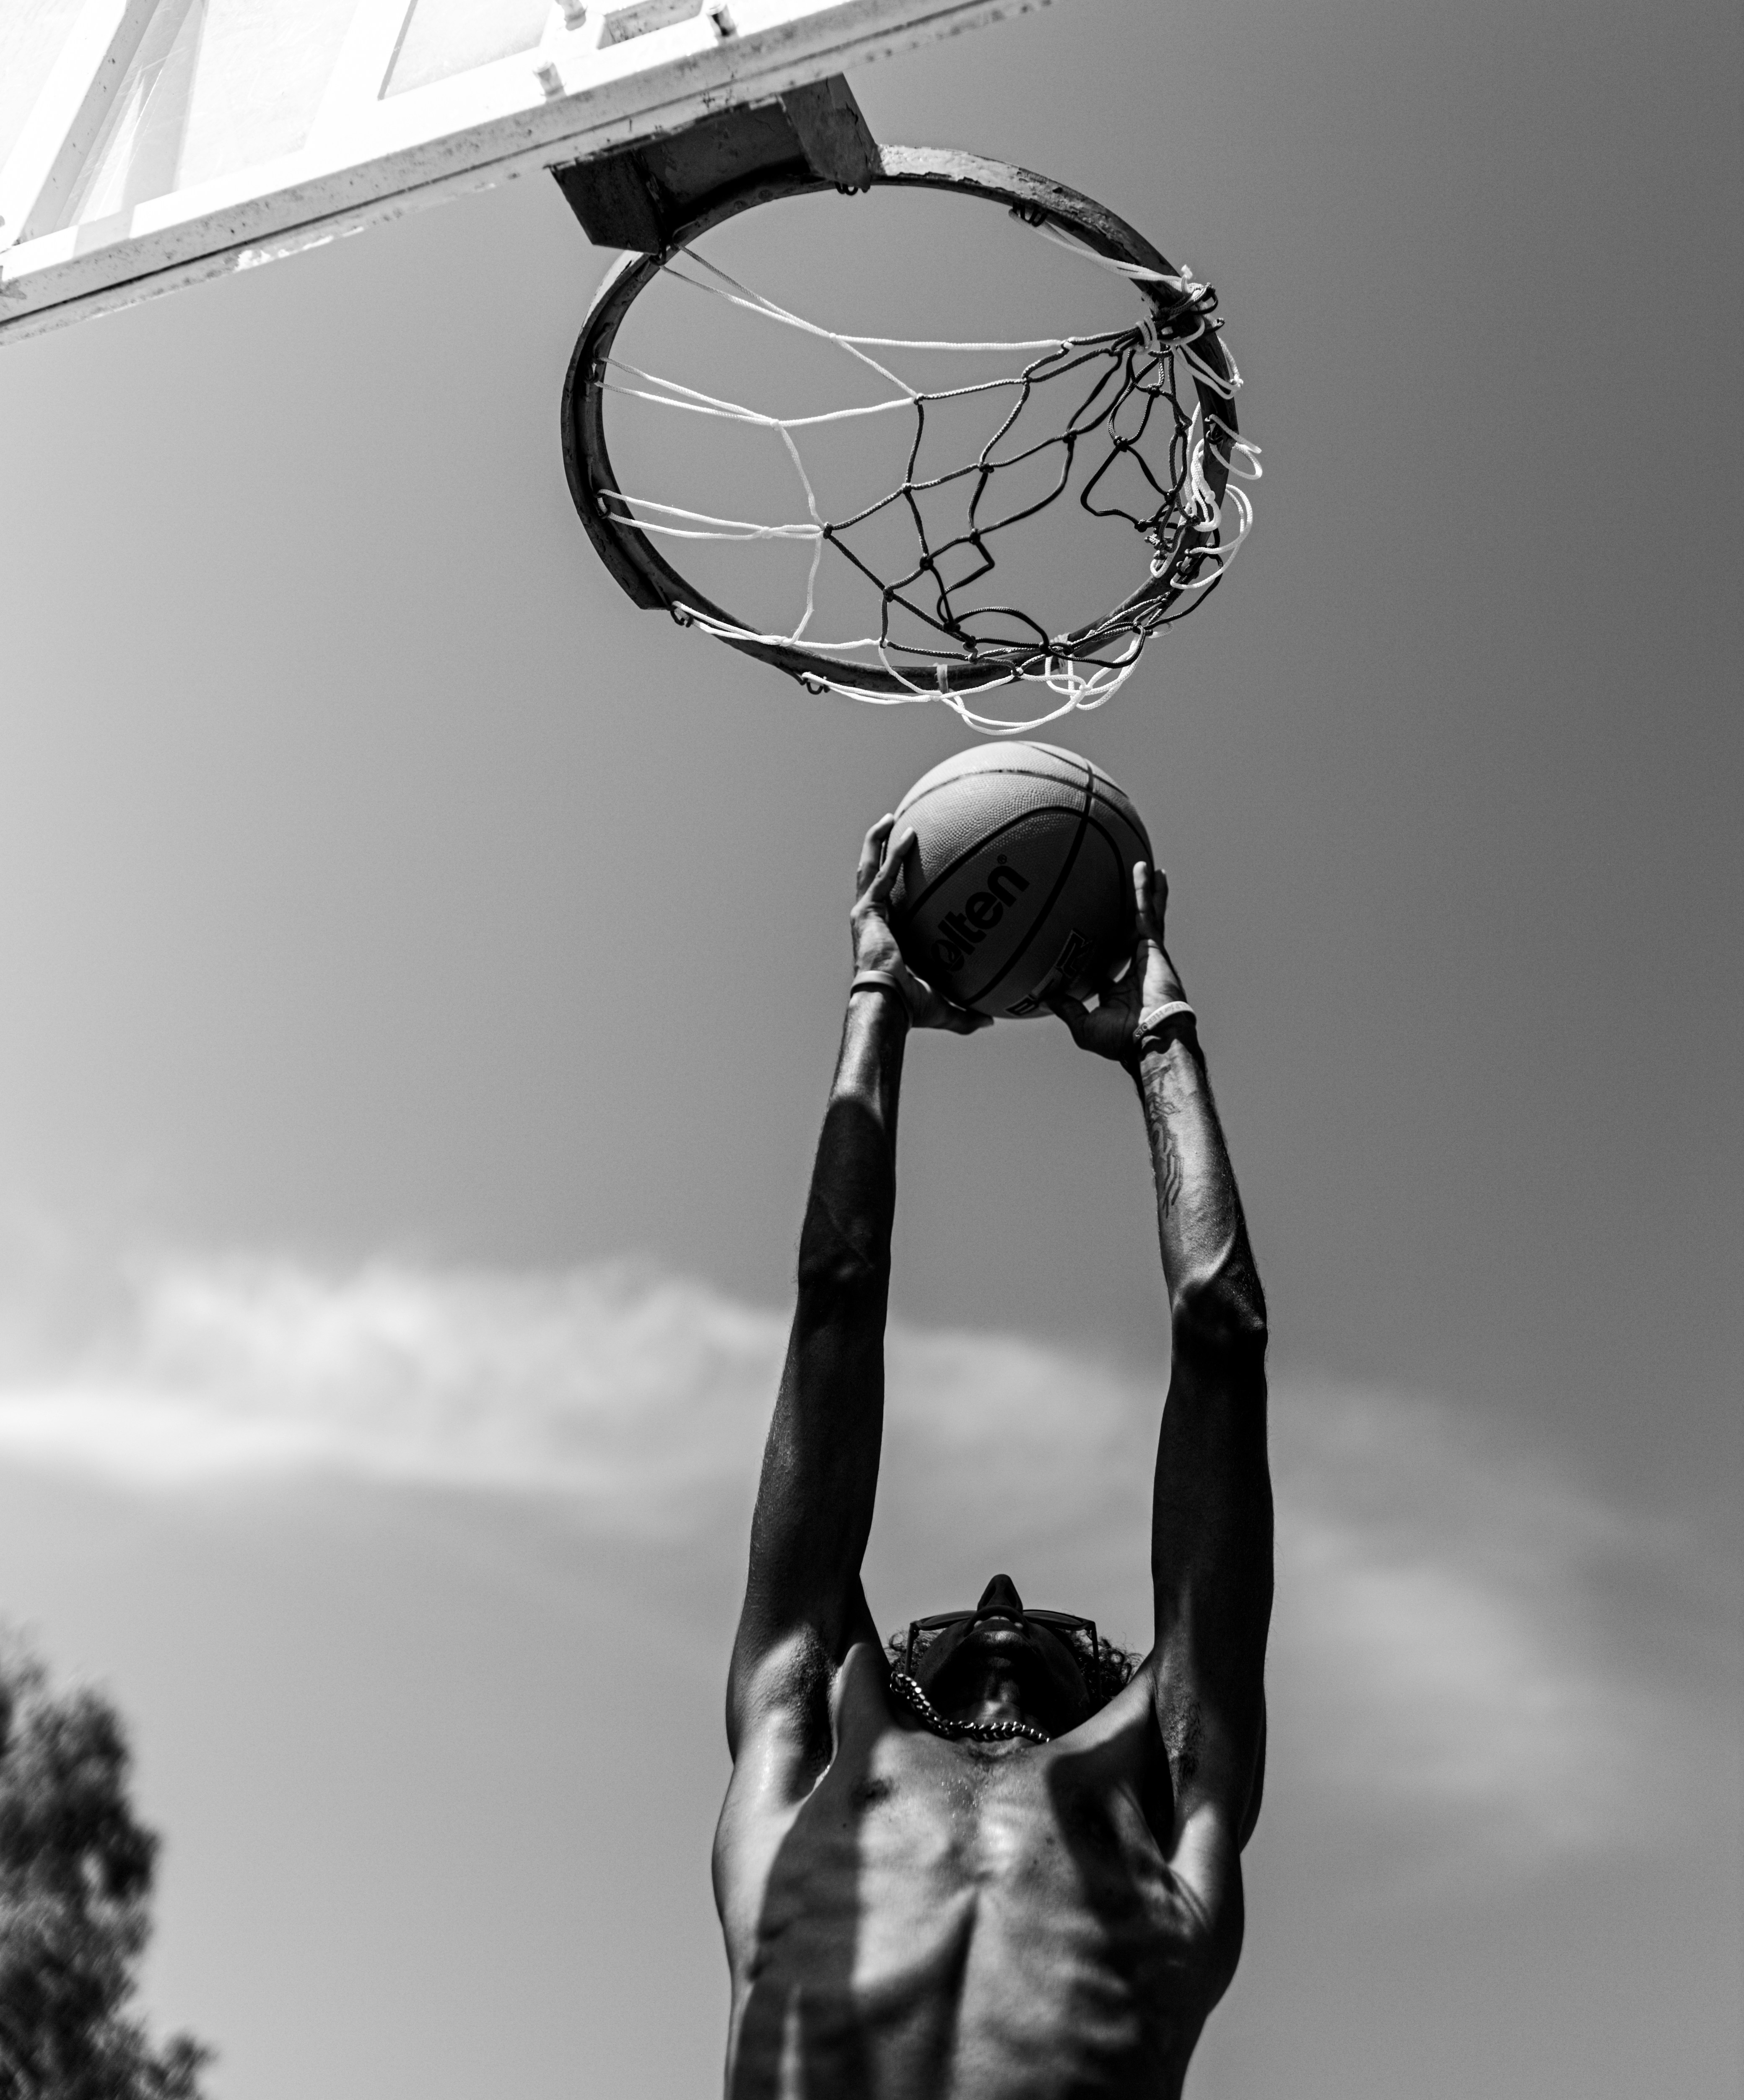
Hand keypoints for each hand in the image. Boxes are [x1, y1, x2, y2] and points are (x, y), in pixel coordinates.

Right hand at [851, 815, 992, 1035]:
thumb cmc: (909, 1008)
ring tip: (890, 819)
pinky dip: (894, 852)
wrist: (887, 1003)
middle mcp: (873, 922)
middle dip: (880, 852)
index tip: (911, 870)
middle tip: (893, 829)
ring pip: (869, 868)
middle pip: (873, 878)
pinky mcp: (867, 911)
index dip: (895, 885)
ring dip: (877, 842)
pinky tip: (906, 832)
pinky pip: (883, 874)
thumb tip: (991, 1021)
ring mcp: (866, 914)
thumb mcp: (944, 1006)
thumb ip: (966, 1013)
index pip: (889, 904)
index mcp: (887, 937)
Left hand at [1049, 862, 1187, 1064]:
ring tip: (1144, 866)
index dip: (1102, 948)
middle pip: (1130, 931)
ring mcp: (1147, 955)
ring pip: (1144, 916)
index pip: (1108, 961)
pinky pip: (1149, 912)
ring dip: (1144, 891)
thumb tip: (1045, 998)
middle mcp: (1135, 967)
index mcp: (1119, 987)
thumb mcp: (1084, 1026)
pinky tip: (1148, 870)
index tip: (1090, 935)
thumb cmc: (1122, 1040)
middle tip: (1126, 888)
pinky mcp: (1154, 947)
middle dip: (1131, 911)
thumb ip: (1067, 1009)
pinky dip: (1147, 891)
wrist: (1150, 1039)